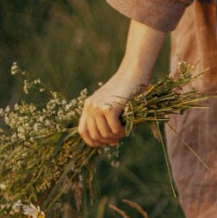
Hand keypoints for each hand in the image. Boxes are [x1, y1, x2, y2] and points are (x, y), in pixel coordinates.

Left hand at [78, 18, 167, 146]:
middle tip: (118, 139)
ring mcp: (98, 107)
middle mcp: (90, 106)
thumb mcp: (111, 103)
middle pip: (94, 135)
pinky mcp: (109, 108)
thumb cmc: (126, 89)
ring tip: (125, 131)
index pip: (83, 131)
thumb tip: (108, 142)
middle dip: (107, 141)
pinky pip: (114, 129)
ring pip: (105, 133)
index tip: (104, 144)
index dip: (93, 141)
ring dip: (116, 136)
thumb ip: (105, 119)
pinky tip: (129, 126)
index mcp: (88, 105)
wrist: (133, 73)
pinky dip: (123, 131)